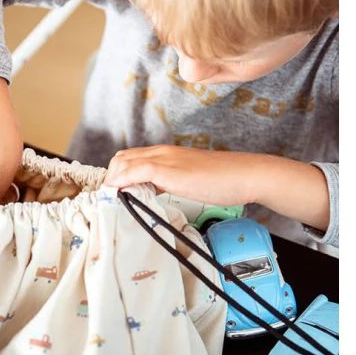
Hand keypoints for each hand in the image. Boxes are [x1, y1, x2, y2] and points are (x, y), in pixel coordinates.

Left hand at [105, 145, 330, 229]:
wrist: (245, 174)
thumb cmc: (223, 180)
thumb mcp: (189, 181)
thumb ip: (170, 184)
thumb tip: (152, 195)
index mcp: (166, 154)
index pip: (130, 158)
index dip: (117, 175)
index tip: (114, 194)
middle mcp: (162, 153)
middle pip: (121, 158)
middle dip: (110, 178)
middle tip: (111, 200)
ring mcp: (164, 159)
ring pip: (123, 162)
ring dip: (112, 181)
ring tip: (113, 201)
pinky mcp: (168, 170)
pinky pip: (135, 171)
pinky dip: (121, 182)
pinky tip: (118, 195)